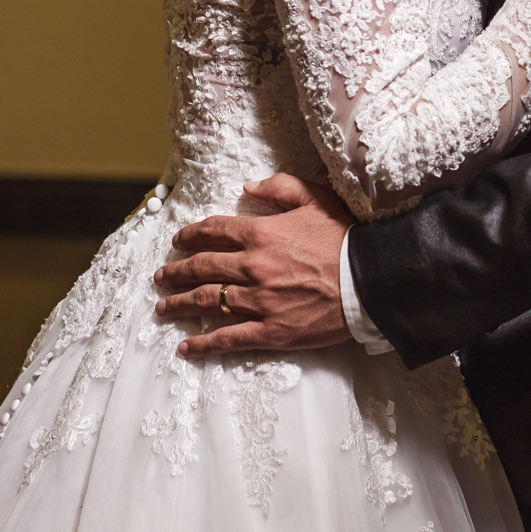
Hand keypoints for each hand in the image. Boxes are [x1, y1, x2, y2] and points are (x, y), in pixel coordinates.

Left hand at [152, 175, 352, 357]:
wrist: (369, 279)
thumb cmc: (345, 238)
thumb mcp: (315, 198)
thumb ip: (279, 187)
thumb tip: (249, 185)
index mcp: (260, 234)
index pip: (213, 231)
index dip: (190, 235)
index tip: (178, 241)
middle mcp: (252, 267)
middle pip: (201, 268)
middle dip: (175, 272)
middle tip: (160, 277)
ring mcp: (258, 301)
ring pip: (206, 302)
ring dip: (178, 304)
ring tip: (162, 307)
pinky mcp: (270, 331)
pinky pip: (228, 338)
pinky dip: (203, 343)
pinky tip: (186, 346)